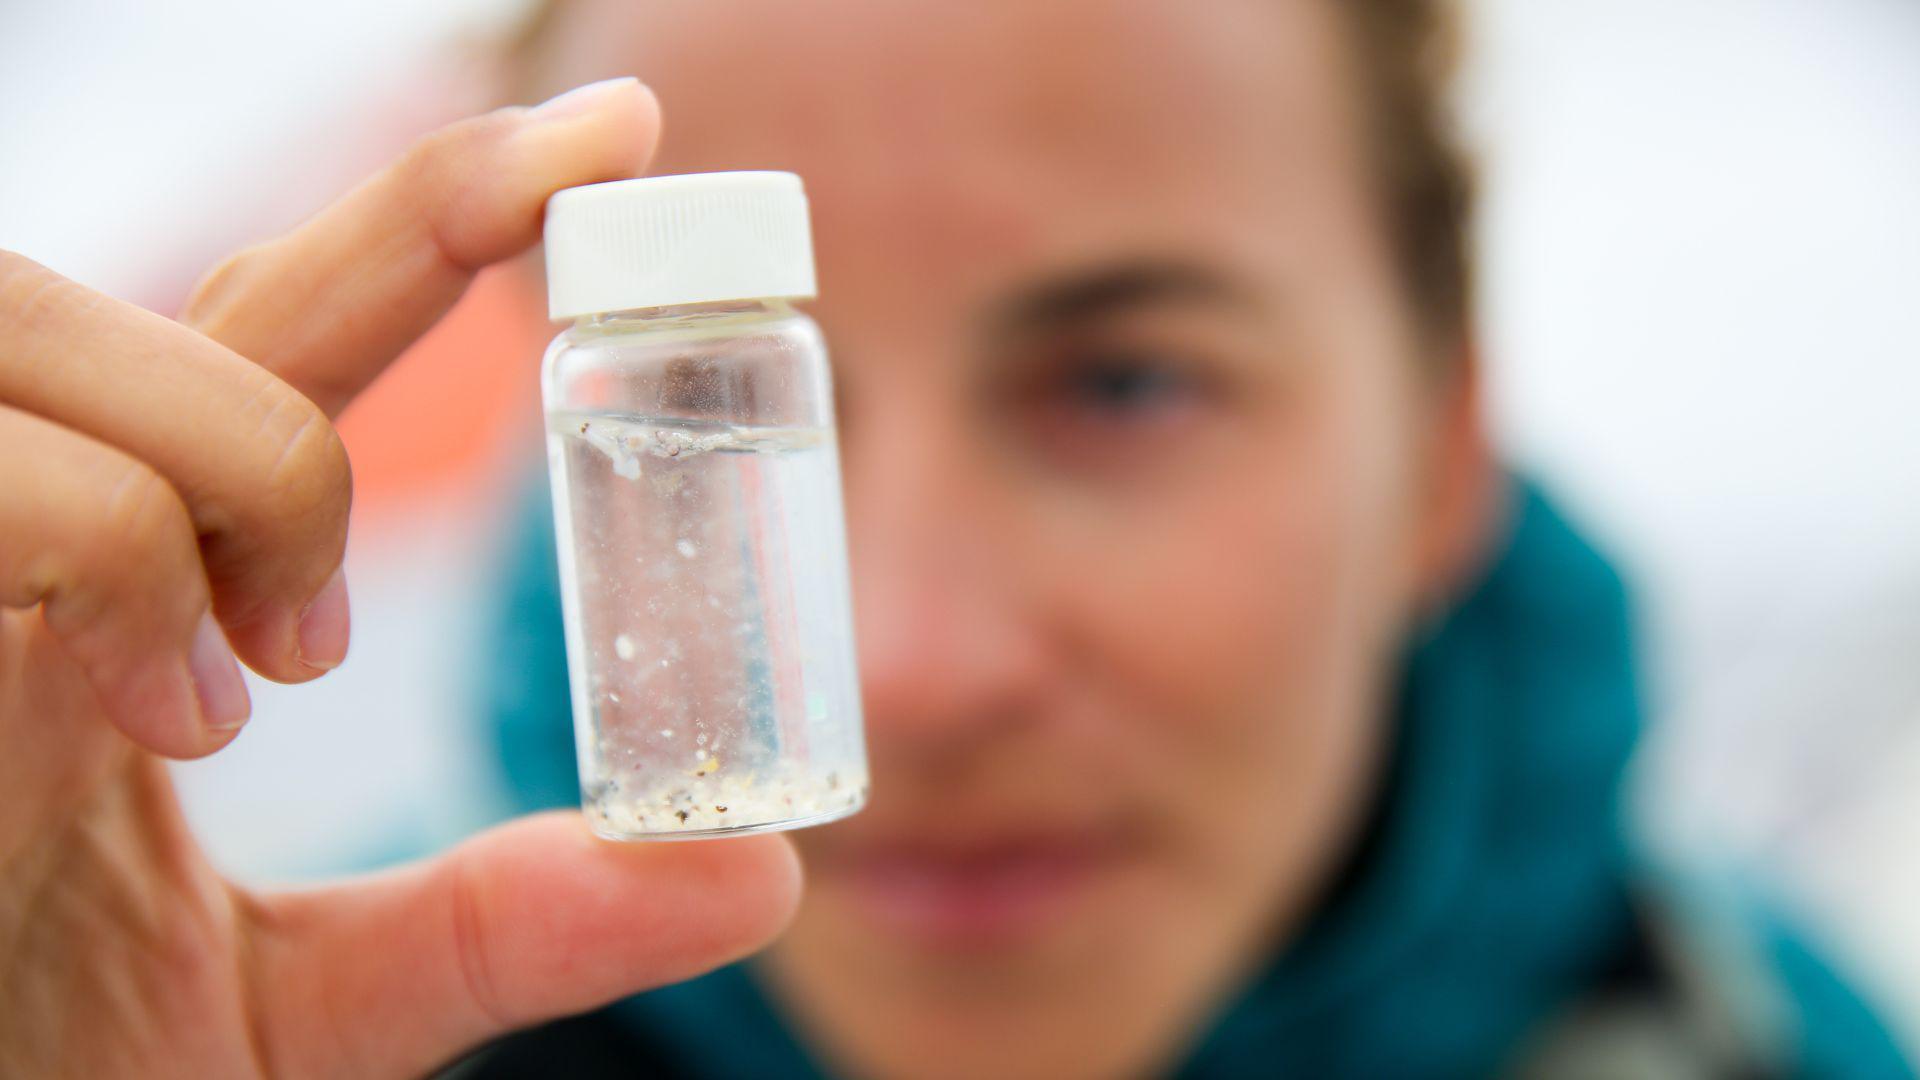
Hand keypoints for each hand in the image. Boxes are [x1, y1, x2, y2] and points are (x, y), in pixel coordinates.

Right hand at [0, 78, 800, 1078]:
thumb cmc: (53, 1078)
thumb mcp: (311, 1012)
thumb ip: (503, 924)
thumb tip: (758, 873)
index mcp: (142, 593)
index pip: (284, 343)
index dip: (441, 213)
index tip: (625, 136)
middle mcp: (26, 535)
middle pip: (202, 289)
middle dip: (408, 231)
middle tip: (568, 253)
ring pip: (61, 324)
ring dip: (236, 455)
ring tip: (284, 661)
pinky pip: (7, 483)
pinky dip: (115, 558)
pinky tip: (170, 712)